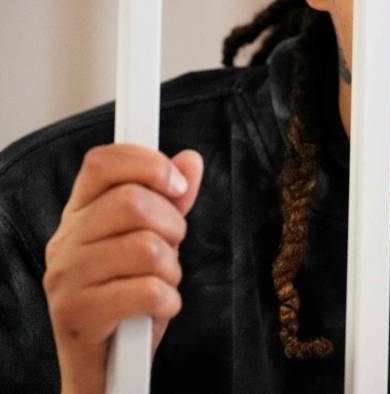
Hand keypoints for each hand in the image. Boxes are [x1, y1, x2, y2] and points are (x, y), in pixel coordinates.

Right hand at [43, 144, 202, 393]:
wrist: (108, 365)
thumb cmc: (128, 296)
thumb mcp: (152, 241)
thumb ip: (170, 201)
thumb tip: (189, 160)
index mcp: (79, 214)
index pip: (102, 162)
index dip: (147, 164)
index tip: (177, 185)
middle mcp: (64, 241)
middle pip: (133, 202)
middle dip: (172, 226)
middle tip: (171, 249)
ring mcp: (66, 278)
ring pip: (147, 247)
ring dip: (171, 269)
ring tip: (159, 283)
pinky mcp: (77, 315)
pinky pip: (147, 290)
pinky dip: (168, 301)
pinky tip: (158, 308)